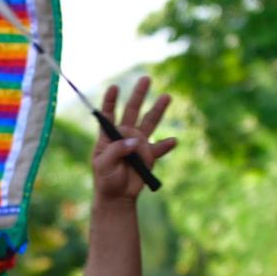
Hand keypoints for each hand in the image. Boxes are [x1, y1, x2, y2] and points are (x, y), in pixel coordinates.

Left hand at [91, 76, 176, 202]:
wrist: (117, 197)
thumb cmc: (105, 180)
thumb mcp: (103, 164)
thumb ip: (116, 150)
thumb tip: (135, 140)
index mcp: (108, 137)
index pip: (108, 115)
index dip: (110, 101)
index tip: (114, 87)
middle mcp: (124, 136)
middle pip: (132, 111)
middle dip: (139, 95)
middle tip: (146, 78)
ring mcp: (137, 144)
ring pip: (149, 123)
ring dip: (158, 110)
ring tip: (166, 96)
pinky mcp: (148, 155)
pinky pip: (159, 148)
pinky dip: (166, 145)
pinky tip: (173, 141)